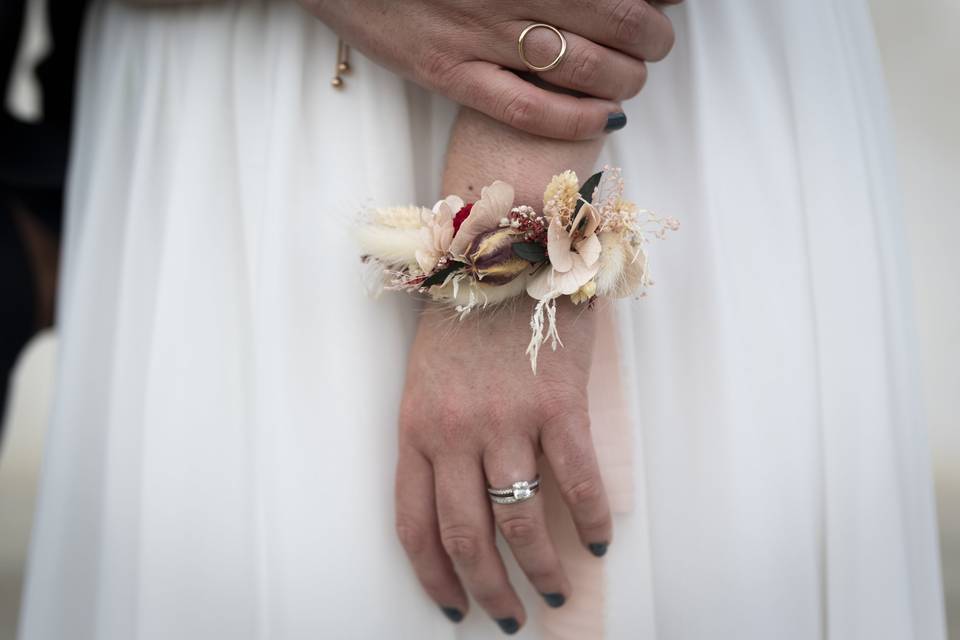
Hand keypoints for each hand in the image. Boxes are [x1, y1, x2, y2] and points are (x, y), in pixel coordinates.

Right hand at [300, 0, 678, 139]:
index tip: (664, 5)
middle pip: (617, 23)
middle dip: (652, 39)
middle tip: (654, 43)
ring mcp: (477, 35)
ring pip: (582, 68)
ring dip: (626, 78)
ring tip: (631, 78)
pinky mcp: (446, 73)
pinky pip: (527, 110)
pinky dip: (576, 118)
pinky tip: (604, 116)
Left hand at [395, 300, 610, 631]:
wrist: (504, 249)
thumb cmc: (465, 312)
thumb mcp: (426, 377)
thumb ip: (436, 436)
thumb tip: (465, 497)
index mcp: (416, 427)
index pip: (416, 524)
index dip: (434, 576)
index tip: (452, 605)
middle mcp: (455, 431)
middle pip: (467, 535)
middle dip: (488, 589)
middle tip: (509, 614)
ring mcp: (507, 419)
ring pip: (521, 518)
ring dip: (541, 567)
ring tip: (554, 589)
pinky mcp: (558, 403)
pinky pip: (578, 479)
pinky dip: (590, 517)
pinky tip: (598, 538)